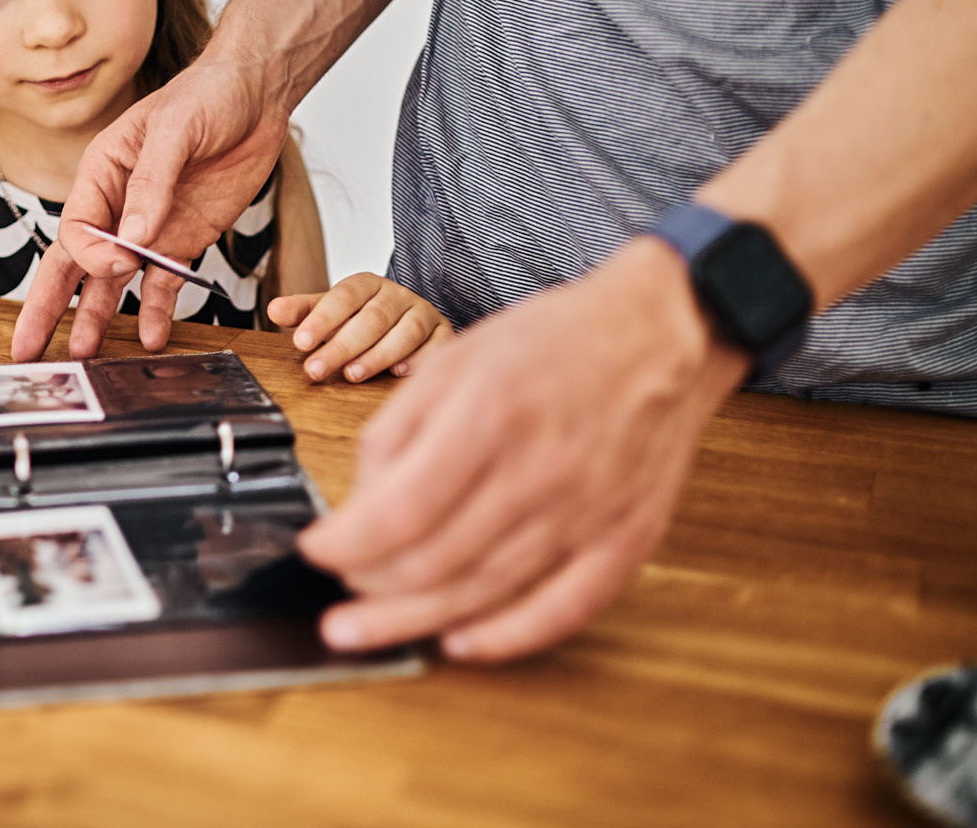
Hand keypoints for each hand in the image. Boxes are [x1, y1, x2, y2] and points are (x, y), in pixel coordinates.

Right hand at [12, 56, 289, 359]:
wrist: (257, 94)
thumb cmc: (206, 94)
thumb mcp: (175, 130)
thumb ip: (152, 183)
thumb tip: (132, 237)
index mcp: (100, 173)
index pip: (77, 230)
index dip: (92, 255)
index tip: (122, 262)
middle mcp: (117, 206)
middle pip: (73, 265)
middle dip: (48, 308)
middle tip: (27, 351)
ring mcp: (150, 228)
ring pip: (112, 283)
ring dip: (97, 318)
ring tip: (86, 357)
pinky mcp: (184, 240)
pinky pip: (163, 284)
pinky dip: (155, 311)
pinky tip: (151, 338)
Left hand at [267, 272, 451, 382]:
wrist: (409, 318)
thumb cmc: (363, 318)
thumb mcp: (331, 311)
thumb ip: (304, 311)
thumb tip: (274, 310)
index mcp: (368, 284)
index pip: (343, 297)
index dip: (322, 319)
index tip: (300, 342)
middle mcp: (398, 295)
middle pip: (372, 318)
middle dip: (342, 345)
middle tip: (316, 369)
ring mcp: (424, 314)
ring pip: (405, 332)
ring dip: (378, 355)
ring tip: (352, 375)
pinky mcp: (444, 334)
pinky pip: (436, 346)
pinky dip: (419, 359)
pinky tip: (400, 373)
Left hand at [297, 237, 747, 661]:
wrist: (661, 334)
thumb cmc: (555, 342)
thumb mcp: (454, 359)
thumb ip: (398, 429)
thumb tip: (361, 501)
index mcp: (489, 416)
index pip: (400, 511)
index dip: (346, 544)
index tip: (316, 549)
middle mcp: (539, 470)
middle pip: (434, 562)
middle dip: (369, 589)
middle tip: (336, 599)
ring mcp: (587, 513)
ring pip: (484, 592)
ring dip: (415, 620)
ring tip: (368, 629)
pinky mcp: (625, 540)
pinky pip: (561, 610)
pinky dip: (505, 637)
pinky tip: (461, 642)